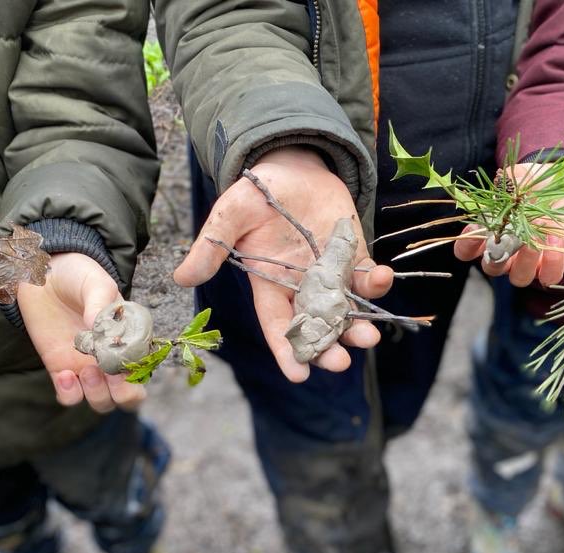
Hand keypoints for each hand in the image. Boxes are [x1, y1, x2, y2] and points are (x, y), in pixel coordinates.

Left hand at [18, 252, 144, 411]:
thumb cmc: (78, 276)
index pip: (144, 370)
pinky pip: (70, 397)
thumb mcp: (96, 283)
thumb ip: (101, 303)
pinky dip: (70, 394)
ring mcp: (87, 367)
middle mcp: (112, 359)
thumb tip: (99, 328)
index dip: (137, 375)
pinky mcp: (61, 370)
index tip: (121, 363)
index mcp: (130, 340)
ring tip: (85, 370)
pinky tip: (63, 374)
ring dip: (97, 395)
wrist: (43, 275)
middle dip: (123, 394)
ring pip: (102, 402)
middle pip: (128, 397)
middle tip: (107, 374)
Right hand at [175, 147, 393, 381]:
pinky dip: (377, 283)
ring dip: (359, 326)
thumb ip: (211, 247)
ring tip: (369, 337)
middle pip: (316, 327)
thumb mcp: (230, 215)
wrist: (292, 165)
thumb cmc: (257, 193)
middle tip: (340, 361)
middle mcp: (302, 289)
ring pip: (346, 311)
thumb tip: (181, 277)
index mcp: (269, 286)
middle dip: (328, 347)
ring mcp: (330, 276)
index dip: (286, 351)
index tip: (299, 374)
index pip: (278, 326)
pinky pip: (368, 278)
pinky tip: (382, 278)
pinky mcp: (354, 257)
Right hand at [454, 163, 563, 286]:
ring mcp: (529, 263)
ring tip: (535, 238)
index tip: (474, 227)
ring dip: (526, 260)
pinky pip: (548, 276)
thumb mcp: (521, 177)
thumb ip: (509, 181)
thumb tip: (502, 180)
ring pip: (519, 277)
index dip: (467, 244)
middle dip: (497, 254)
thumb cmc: (537, 185)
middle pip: (491, 268)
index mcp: (490, 236)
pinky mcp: (553, 266)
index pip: (466, 251)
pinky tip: (555, 238)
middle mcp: (506, 254)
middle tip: (507, 234)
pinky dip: (551, 262)